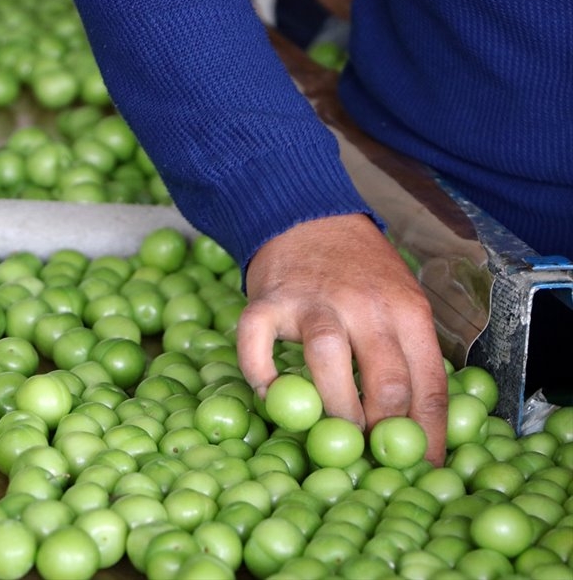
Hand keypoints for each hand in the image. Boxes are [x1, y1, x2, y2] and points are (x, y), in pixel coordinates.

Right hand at [237, 213, 447, 464]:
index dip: (428, 433)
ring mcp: (314, 301)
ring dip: (334, 408)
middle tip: (377, 461)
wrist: (310, 217)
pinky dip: (259, 372)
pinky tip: (268, 395)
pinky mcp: (269, 300)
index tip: (423, 469)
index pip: (429, 382)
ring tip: (333, 439)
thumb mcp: (402, 302)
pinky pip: (257, 341)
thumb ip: (408, 353)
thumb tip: (416, 427)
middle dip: (384, 432)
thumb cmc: (360, 272)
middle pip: (385, 377)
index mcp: (407, 310)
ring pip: (328, 359)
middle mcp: (365, 304)